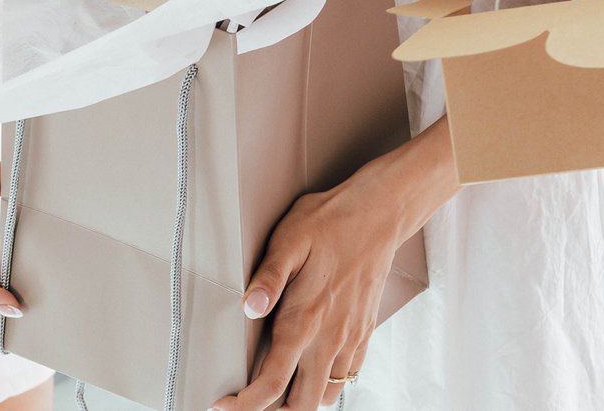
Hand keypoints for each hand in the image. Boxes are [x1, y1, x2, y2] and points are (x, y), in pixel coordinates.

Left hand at [217, 159, 431, 410]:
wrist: (380, 212)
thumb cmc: (331, 222)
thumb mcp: (290, 239)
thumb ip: (267, 278)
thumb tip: (248, 307)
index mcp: (304, 320)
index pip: (272, 384)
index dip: (245, 405)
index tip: (224, 405)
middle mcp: (330, 338)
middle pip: (302, 405)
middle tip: (250, 401)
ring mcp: (351, 339)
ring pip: (326, 396)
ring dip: (301, 400)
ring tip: (279, 390)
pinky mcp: (364, 333)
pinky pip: (347, 377)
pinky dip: (327, 384)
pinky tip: (312, 370)